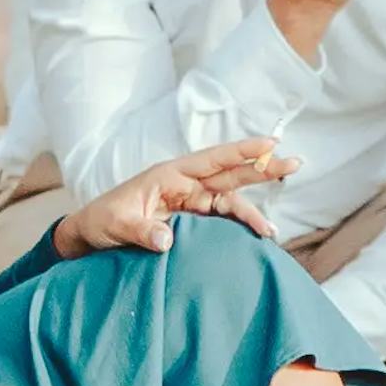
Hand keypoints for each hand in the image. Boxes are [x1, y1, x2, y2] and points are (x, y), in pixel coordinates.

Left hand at [52, 144, 290, 260]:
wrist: (91, 236)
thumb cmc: (101, 221)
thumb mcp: (116, 224)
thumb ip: (142, 231)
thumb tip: (168, 241)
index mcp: (169, 175)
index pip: (212, 160)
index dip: (242, 151)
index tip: (270, 144)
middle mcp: (185, 185)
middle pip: (230, 175)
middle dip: (262, 169)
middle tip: (295, 163)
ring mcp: (190, 204)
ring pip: (230, 201)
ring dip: (253, 208)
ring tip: (273, 230)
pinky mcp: (190, 222)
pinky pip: (221, 221)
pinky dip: (240, 227)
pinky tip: (256, 238)